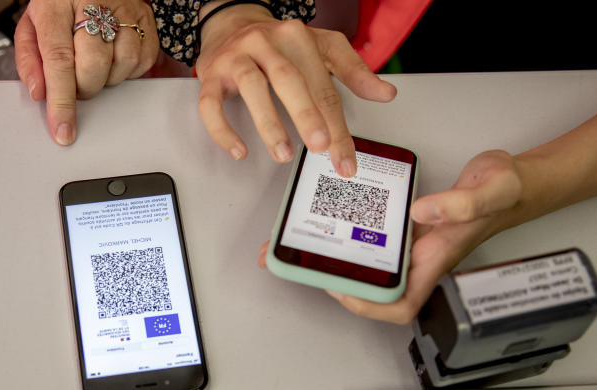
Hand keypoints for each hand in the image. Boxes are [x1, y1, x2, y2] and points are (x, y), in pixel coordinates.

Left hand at [15, 0, 157, 144]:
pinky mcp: (146, 19)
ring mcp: (125, 10)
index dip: (61, 101)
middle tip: (77, 81)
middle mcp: (94, 3)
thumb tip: (40, 93)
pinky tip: (113, 58)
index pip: (60, 60)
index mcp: (57, 5)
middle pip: (94, 66)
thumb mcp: (32, 25)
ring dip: (107, 78)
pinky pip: (142, 62)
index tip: (63, 129)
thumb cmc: (58, 4)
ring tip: (95, 64)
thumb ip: (29, 59)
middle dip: (84, 88)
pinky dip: (127, 70)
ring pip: (122, 65)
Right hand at [195, 4, 396, 176]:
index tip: (345, 158)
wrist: (230, 24)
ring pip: (252, 88)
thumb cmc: (278, 44)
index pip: (322, 86)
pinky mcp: (211, 75)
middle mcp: (266, 43)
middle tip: (321, 147)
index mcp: (297, 38)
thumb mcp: (321, 49)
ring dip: (269, 123)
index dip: (337, 125)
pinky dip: (223, 130)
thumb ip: (353, 71)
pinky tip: (239, 150)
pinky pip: (211, 104)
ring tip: (283, 153)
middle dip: (307, 115)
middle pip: (289, 80)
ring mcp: (236, 58)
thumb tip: (385, 93)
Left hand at [259, 150, 524, 323]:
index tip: (343, 290)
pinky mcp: (405, 227)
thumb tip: (419, 212)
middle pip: (371, 288)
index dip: (370, 307)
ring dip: (332, 258)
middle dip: (332, 280)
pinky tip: (328, 218)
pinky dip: (347, 234)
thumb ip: (460, 203)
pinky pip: (370, 239)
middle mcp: (418, 257)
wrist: (512, 180)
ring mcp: (410, 244)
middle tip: (297, 263)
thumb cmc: (507, 192)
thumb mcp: (491, 189)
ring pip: (366, 264)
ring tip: (297, 244)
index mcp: (435, 259)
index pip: (400, 304)